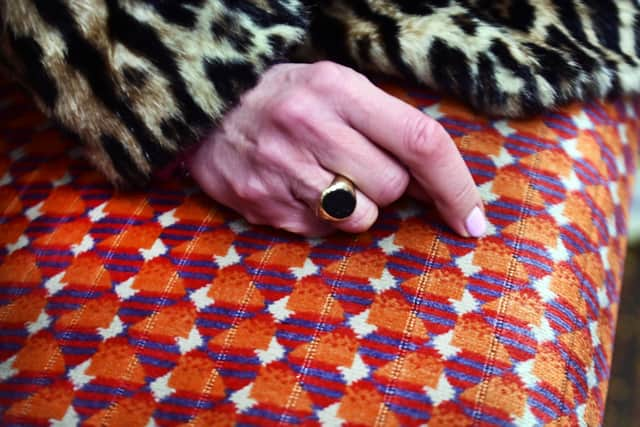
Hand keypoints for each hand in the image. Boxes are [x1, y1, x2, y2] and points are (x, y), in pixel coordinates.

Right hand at [187, 61, 485, 236]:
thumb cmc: (284, 98)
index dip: (456, 185)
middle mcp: (310, 126)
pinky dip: (322, 217)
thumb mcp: (335, 87)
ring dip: (356, 205)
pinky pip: (322, 232)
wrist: (206, 110)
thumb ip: (386, 126)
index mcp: (338, 88)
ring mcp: (282, 170)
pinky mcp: (263, 204)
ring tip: (322, 176)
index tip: (473, 220)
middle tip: (354, 163)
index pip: (420, 140)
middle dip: (388, 185)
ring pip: (361, 218)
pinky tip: (297, 188)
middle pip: (393, 187)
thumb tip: (439, 184)